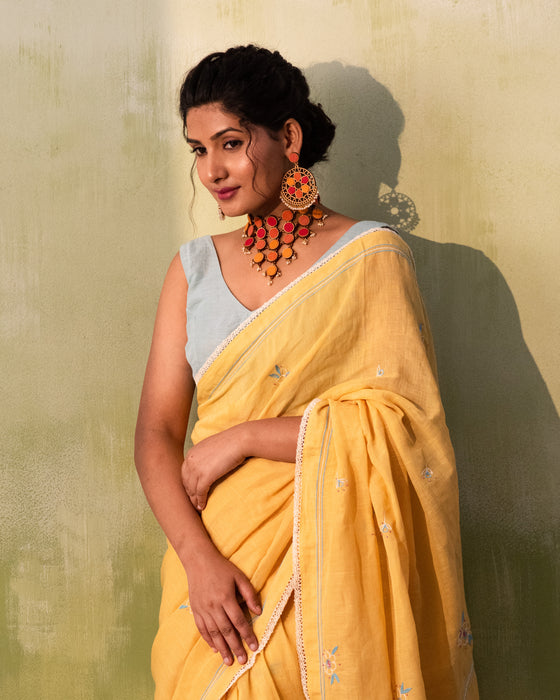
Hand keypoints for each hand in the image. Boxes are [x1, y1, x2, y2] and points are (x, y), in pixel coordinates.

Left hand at [182, 425, 246, 510]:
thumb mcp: (212, 447)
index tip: (192, 491)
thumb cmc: (231, 442)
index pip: (185, 472)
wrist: (239, 440)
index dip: (188, 484)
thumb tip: (208, 464)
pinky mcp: (205, 476)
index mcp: (192, 453)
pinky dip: (200, 501)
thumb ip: (205, 455)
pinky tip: (203, 506)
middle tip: (194, 502)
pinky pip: (200, 492)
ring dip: (194, 500)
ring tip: (198, 507)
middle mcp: (191, 460)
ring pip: (192, 489)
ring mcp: (197, 468)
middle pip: (186, 482)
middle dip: (189, 493)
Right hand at [186, 548, 260, 665]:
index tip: (255, 647)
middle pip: (226, 631)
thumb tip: (259, 611)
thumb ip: (249, 594)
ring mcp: (203, 610)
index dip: (247, 635)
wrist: (198, 561)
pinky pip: (202, 629)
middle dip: (235, 648)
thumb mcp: (239, 576)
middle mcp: (213, 606)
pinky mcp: (195, 610)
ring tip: (229, 661)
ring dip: (222, 649)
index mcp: (226, 598)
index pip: (239, 621)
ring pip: (214, 633)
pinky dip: (209, 640)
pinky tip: (215, 649)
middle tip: (243, 661)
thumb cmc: (221, 568)